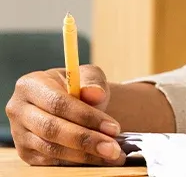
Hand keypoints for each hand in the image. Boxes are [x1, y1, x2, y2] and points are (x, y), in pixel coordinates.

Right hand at [5, 65, 125, 165]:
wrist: (71, 103)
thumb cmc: (79, 87)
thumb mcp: (87, 76)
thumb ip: (93, 81)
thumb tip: (95, 94)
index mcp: (30, 85)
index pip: (58, 103)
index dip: (86, 117)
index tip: (113, 128)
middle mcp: (19, 110)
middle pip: (52, 129)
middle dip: (86, 140)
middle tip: (113, 148)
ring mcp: (19, 134)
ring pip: (52, 149)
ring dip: (85, 155)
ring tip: (112, 156)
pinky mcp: (26, 153)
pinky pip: (51, 161)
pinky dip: (77, 162)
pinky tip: (98, 159)